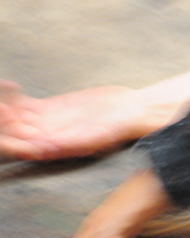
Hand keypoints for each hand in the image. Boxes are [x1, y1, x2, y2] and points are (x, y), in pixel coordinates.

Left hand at [0, 80, 144, 160]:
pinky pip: (23, 104)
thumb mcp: (96, 137)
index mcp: (55, 148)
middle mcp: (46, 138)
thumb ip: (70, 143)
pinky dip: (13, 97)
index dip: (8, 141)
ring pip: (14, 117)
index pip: (22, 148)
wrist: (129, 110)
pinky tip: (10, 88)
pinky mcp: (48, 108)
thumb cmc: (118, 128)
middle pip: (14, 133)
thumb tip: (44, 148)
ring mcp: (45, 122)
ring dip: (4, 109)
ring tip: (1, 98)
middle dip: (4, 122)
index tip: (3, 133)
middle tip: (0, 107)